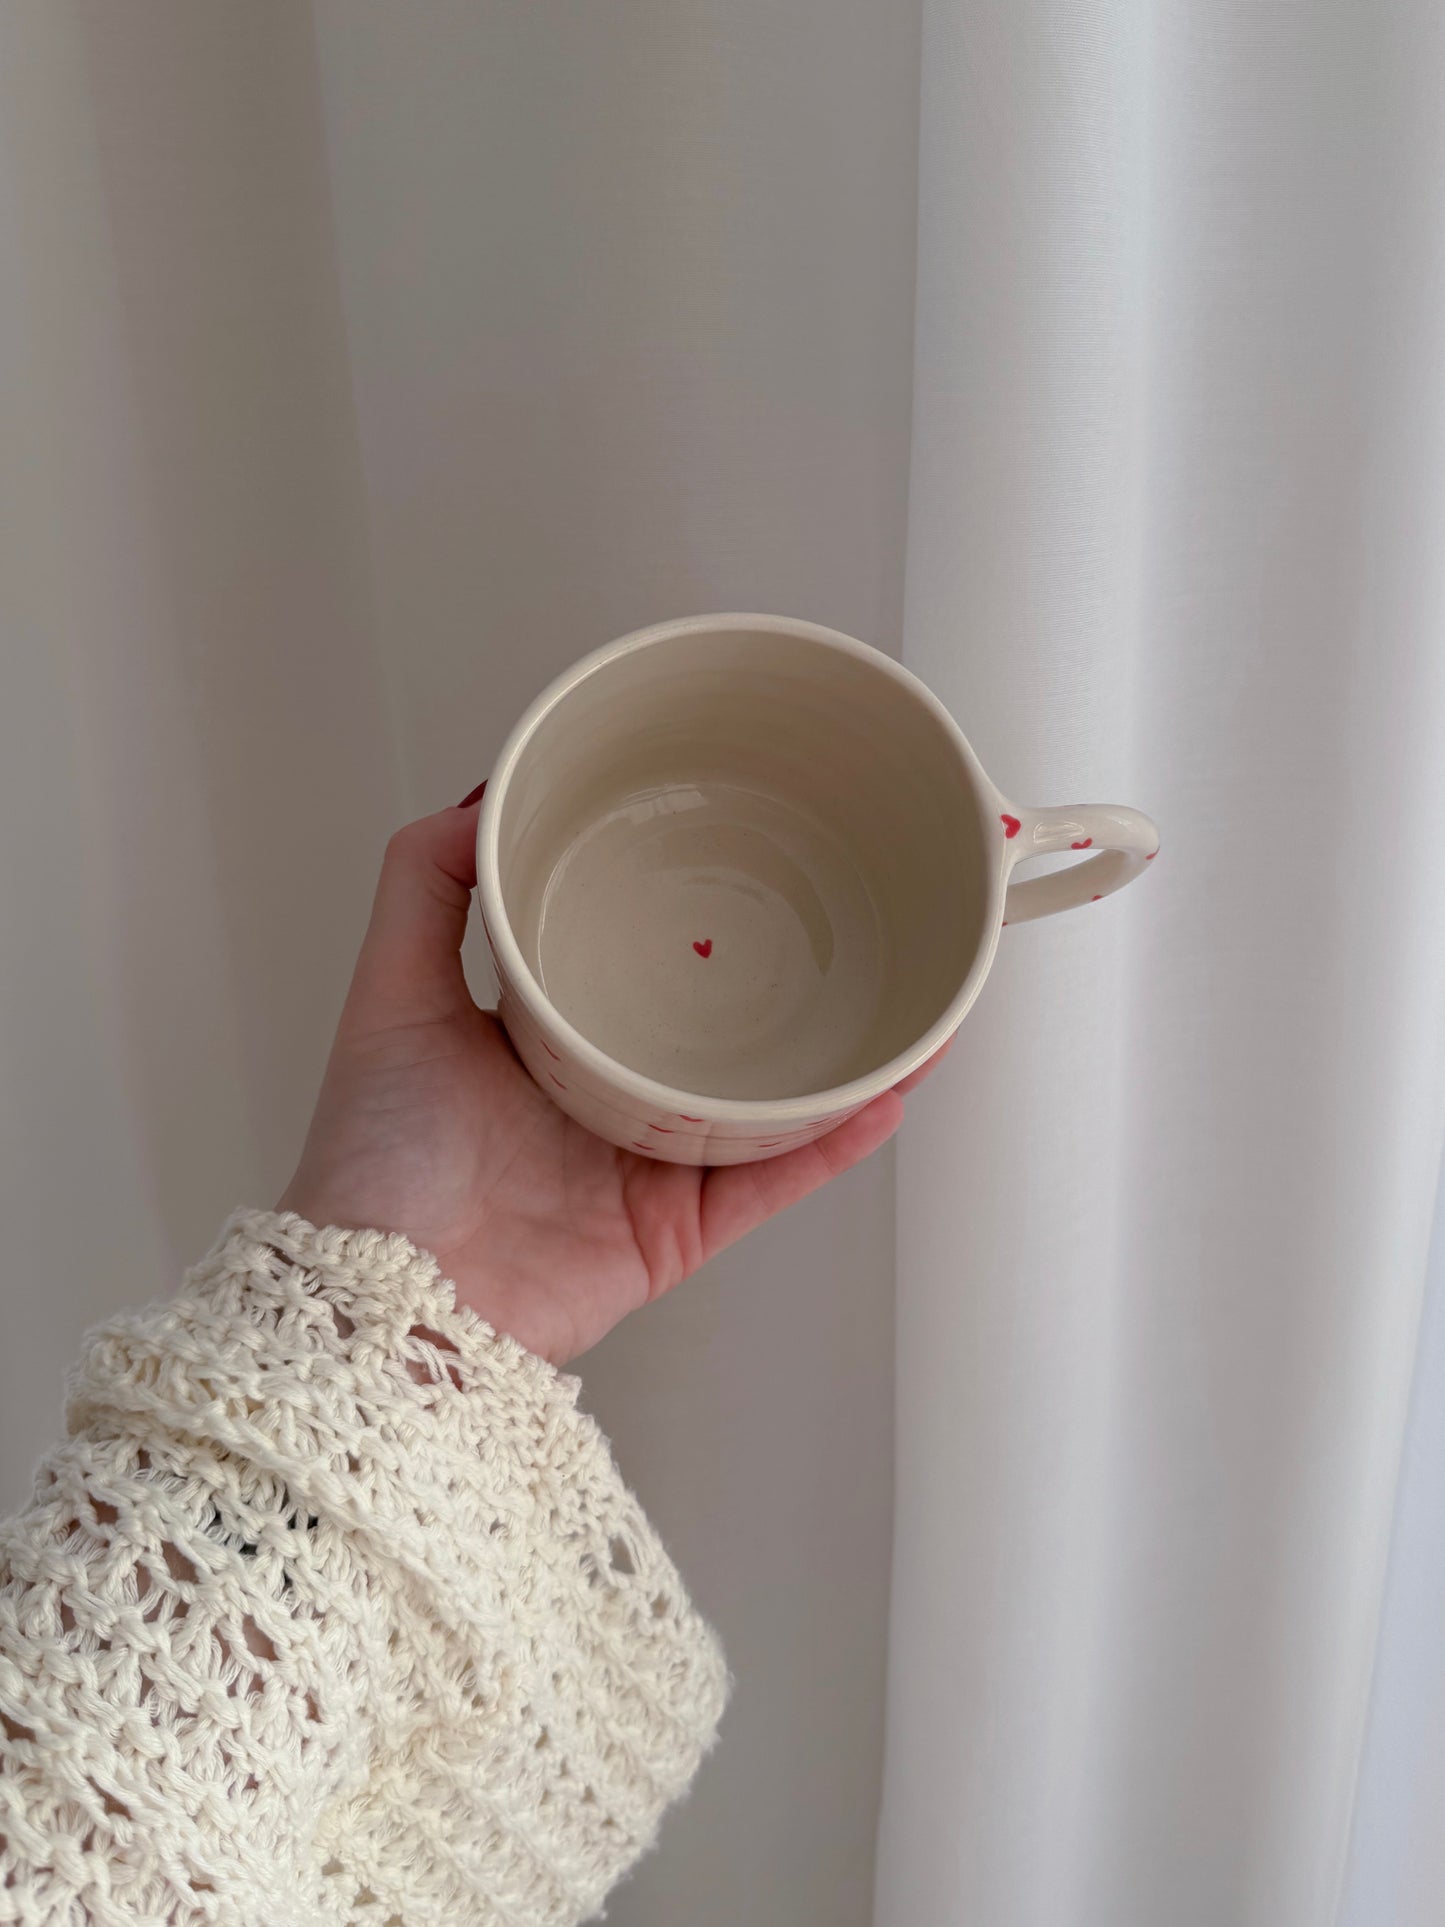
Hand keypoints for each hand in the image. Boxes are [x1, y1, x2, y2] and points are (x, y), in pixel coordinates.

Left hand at [279, 797, 952, 1364]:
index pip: (617, 960)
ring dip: (836, 1056)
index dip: (669, 909)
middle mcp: (597, 1098)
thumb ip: (425, 886)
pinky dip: (833, 1139)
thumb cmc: (376, 1158)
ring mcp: (644, 1167)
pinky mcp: (677, 1231)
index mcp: (534, 1040)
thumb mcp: (389, 993)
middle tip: (842, 911)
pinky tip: (887, 1086)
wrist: (391, 1303)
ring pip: (762, 1102)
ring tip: (901, 995)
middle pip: (707, 1028)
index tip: (722, 840)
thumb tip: (485, 793)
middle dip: (777, 980)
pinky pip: (772, 1178)